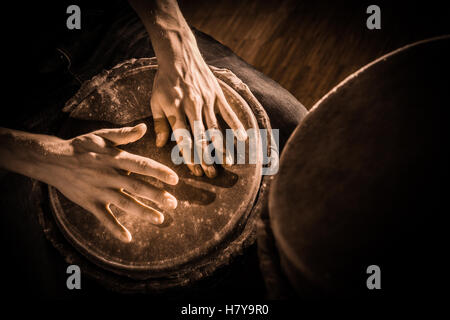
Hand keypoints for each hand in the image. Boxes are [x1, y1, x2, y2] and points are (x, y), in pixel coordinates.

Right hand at [0, 124, 178, 241]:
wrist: (52, 160)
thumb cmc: (81, 146)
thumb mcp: (102, 136)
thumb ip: (124, 134)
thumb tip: (144, 128)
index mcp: (115, 158)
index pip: (142, 165)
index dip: (159, 172)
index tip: (175, 180)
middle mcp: (109, 176)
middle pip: (137, 187)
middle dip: (157, 196)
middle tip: (174, 203)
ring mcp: (100, 191)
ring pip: (125, 204)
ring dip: (143, 212)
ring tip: (160, 219)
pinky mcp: (90, 203)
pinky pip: (104, 218)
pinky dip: (115, 228)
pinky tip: (128, 238)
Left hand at [151, 36, 247, 177]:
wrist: (179, 55)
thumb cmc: (164, 80)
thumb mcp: (156, 101)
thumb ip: (160, 124)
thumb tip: (160, 145)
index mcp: (176, 110)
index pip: (183, 138)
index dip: (189, 156)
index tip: (194, 171)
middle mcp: (192, 107)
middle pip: (201, 137)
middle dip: (206, 157)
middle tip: (211, 174)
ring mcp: (207, 100)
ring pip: (215, 128)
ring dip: (221, 147)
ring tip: (227, 163)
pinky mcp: (217, 94)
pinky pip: (228, 112)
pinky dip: (236, 125)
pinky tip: (243, 138)